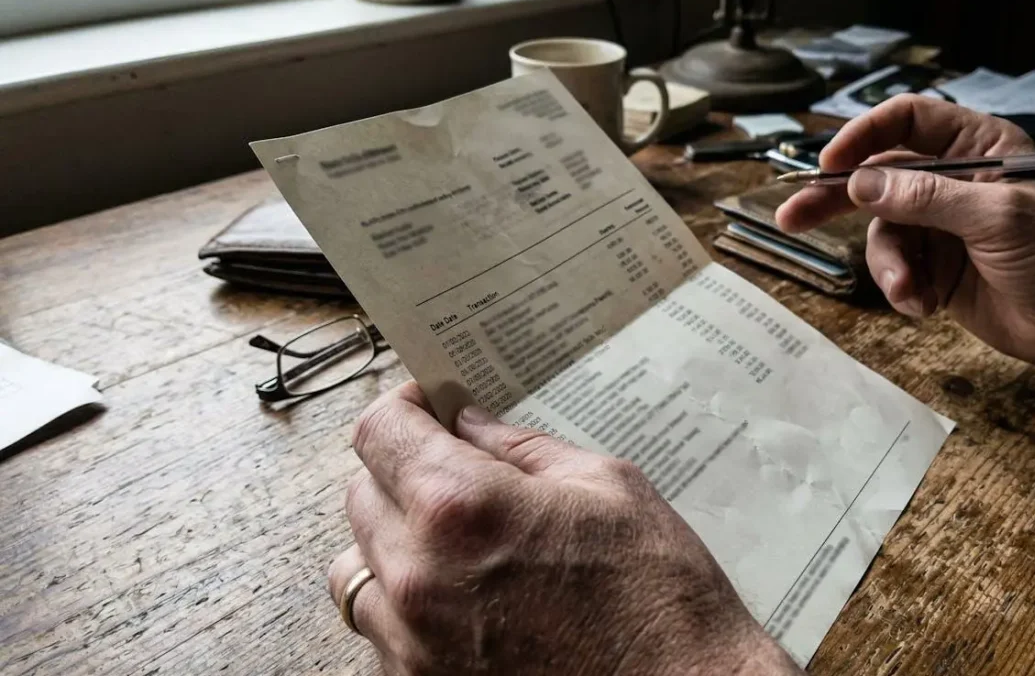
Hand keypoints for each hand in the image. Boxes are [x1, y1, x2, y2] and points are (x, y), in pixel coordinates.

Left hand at [327, 382, 799, 675]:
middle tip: (458, 475)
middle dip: (403, 473)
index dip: (404, 407)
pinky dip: (410, 609)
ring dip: (396, 544)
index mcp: (461, 506)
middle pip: (360, 495)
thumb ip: (523, 450)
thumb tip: (470, 424)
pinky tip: (470, 607)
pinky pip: (383, 633)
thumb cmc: (660, 595)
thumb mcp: (608, 487)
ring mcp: (410, 643)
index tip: (427, 407)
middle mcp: (417, 575)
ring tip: (459, 548)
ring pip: (358, 569)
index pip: (379, 430)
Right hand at [776, 94, 1034, 371]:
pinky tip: (926, 305)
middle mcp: (953, 182)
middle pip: (878, 177)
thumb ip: (927, 198)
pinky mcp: (937, 269)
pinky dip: (903, 289)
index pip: (908, 122)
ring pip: (883, 234)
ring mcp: (942, 227)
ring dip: (889, 266)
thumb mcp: (998, 217)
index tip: (831, 165)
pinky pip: (896, 270)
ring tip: (911, 292)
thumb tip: (863, 184)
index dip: (865, 137)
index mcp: (978, 148)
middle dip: (836, 201)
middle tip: (791, 217)